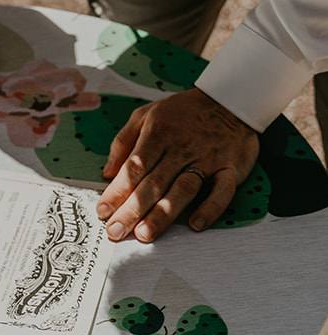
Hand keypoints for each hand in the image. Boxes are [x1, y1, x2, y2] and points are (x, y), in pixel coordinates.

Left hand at [96, 88, 259, 242]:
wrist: (229, 101)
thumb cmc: (183, 111)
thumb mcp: (145, 114)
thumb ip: (123, 142)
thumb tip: (107, 172)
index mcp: (158, 134)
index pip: (133, 168)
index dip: (117, 191)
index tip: (103, 211)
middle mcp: (181, 149)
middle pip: (153, 183)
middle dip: (132, 210)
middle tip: (116, 231)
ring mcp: (206, 160)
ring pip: (182, 190)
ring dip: (163, 214)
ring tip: (145, 234)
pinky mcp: (230, 169)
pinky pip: (222, 192)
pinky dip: (210, 209)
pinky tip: (195, 225)